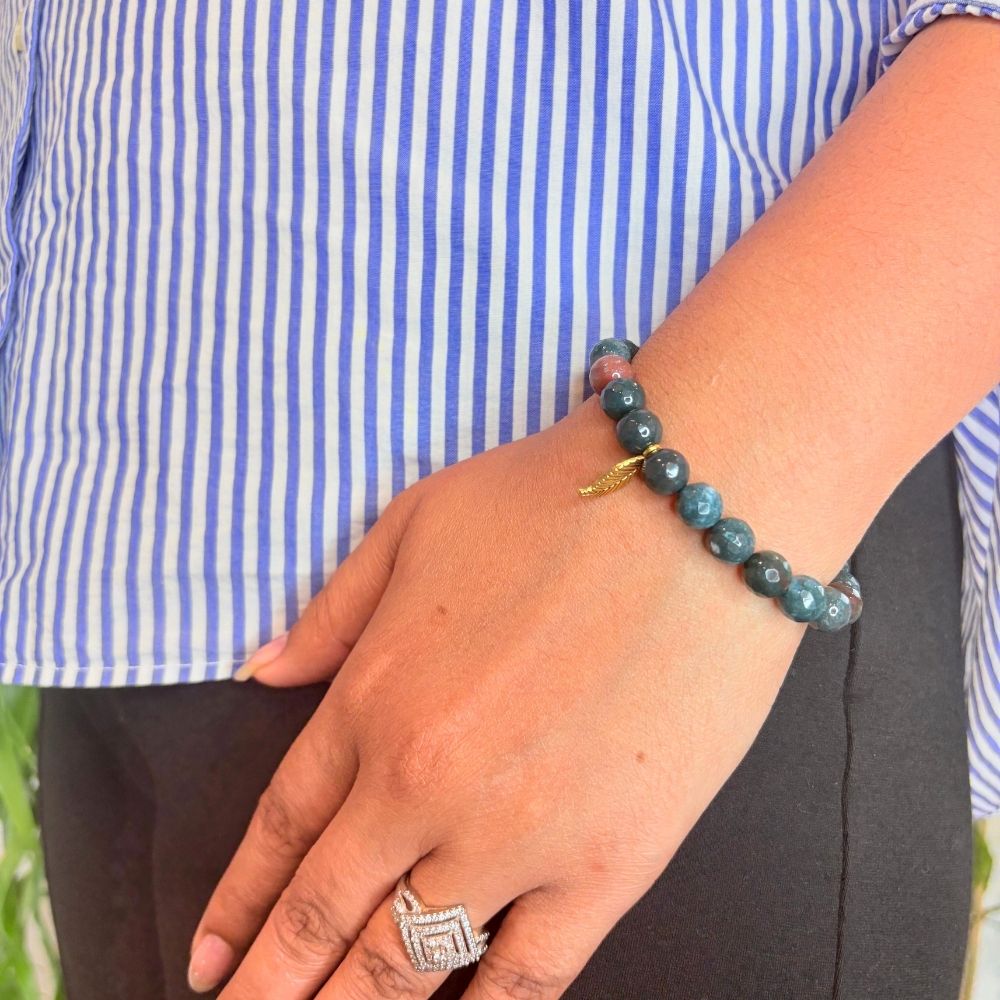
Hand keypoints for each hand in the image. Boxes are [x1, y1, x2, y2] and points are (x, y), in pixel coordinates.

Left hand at [190, 397, 806, 997]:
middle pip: (323, 916)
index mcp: (373, 698)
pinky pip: (527, 979)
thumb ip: (331, 613)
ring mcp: (515, 836)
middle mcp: (424, 784)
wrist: (694, 507)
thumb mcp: (413, 527)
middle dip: (269, 986)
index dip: (237, 903)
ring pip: (406, 966)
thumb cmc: (555, 502)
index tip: (207, 956)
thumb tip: (264, 669)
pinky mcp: (608, 865)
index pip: (281, 830)